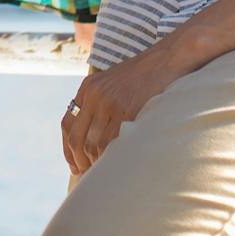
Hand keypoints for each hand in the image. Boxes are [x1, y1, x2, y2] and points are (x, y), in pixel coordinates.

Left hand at [59, 52, 185, 174]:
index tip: (74, 165)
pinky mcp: (127, 109)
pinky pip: (114, 141)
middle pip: (77, 138)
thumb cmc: (144, 75)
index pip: (67, 124)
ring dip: (97, 162)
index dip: (68, 149)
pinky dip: (113, 156)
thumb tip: (91, 140)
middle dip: (80, 161)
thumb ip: (99, 104)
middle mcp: (94, 94)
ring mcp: (110, 102)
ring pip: (94, 143)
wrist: (167, 59)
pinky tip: (117, 164)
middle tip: (87, 175)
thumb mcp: (112, 83)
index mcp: (87, 87)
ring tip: (104, 174)